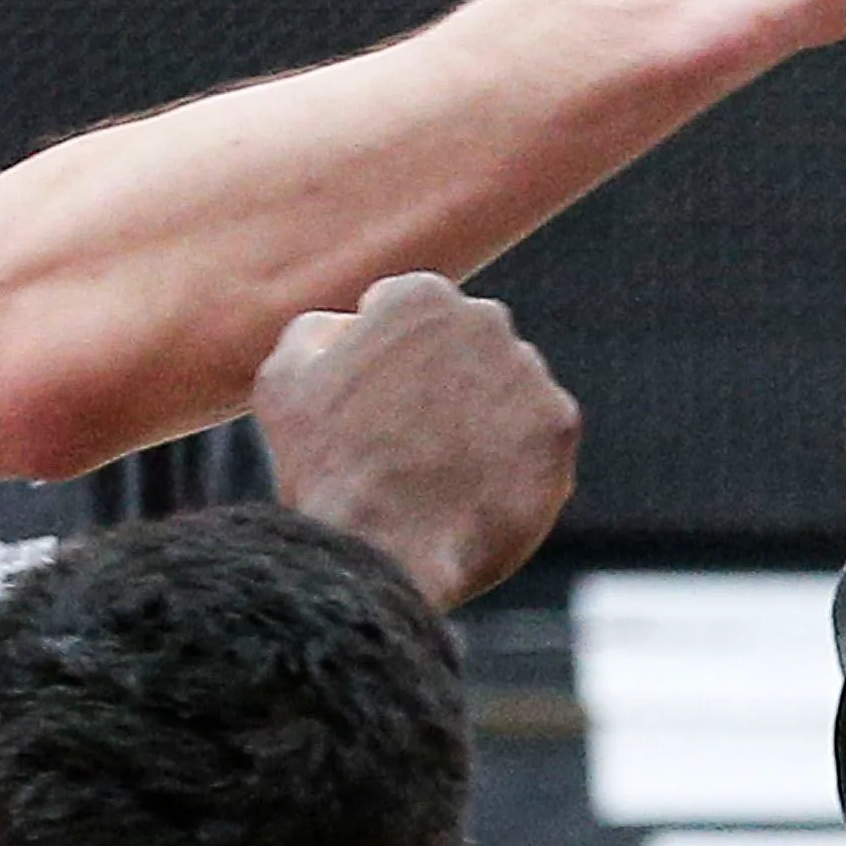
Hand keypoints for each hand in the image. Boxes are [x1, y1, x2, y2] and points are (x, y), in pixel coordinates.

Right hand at [254, 273, 579, 608]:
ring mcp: (530, 372)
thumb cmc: (326, 465)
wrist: (384, 549)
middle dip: (442, 379)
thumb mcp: (285, 379)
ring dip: (482, 416)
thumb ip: (320, 331)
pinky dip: (514, 457)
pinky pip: (538, 435)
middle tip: (409, 437)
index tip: (374, 401)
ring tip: (440, 470)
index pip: (410, 311)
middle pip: (465, 344)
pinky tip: (477, 486)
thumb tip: (354, 326)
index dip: (387, 358)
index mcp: (419, 297)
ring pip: (506, 387)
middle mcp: (486, 319)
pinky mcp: (560, 426)